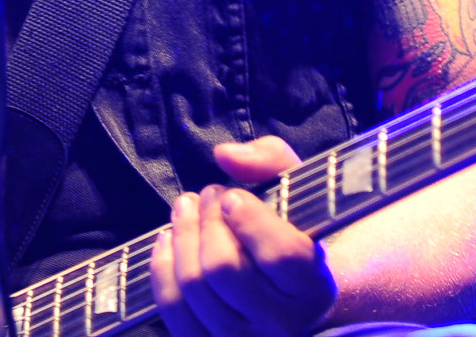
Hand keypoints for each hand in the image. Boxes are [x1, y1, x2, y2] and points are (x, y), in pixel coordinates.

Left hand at [150, 136, 336, 336]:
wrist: (289, 291)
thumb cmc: (292, 232)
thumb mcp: (298, 191)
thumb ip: (271, 161)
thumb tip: (226, 155)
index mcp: (313, 288)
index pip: (281, 256)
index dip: (250, 219)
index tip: (232, 196)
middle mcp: (281, 325)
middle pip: (224, 269)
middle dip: (207, 220)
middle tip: (210, 193)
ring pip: (194, 286)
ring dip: (182, 235)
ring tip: (187, 207)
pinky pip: (172, 308)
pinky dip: (161, 266)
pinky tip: (167, 238)